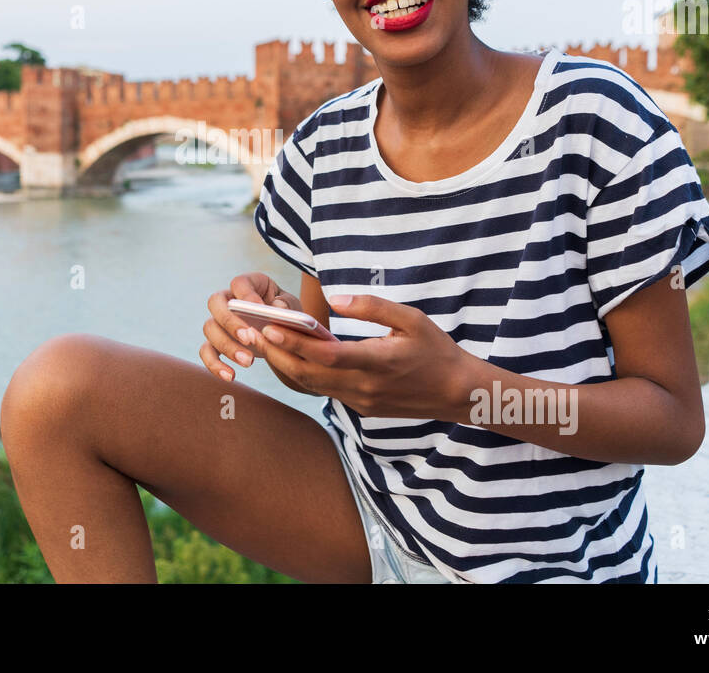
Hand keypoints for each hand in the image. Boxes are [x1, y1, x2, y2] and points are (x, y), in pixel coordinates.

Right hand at [201, 272, 300, 381]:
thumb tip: (278, 308)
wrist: (281, 333)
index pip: (240, 283)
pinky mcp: (216, 342)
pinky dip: (214, 364)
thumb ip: (287, 306)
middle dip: (230, 321)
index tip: (258, 308)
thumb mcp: (292, 307)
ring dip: (227, 346)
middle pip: (215, 302)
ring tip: (249, 361)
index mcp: (249, 284)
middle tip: (249, 338)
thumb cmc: (285, 314)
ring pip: (210, 328)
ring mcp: (219, 321)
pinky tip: (230, 376)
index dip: (246, 294)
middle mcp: (228, 299)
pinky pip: (206, 351)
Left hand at [252, 293, 477, 419]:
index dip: (295, 342)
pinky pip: (326, 391)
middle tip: (251, 334)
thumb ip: (372, 306)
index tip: (269, 327)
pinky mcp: (361, 408)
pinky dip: (305, 375)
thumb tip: (334, 299)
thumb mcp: (411, 318)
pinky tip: (292, 358)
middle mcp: (365, 387)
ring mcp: (362, 401)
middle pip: (310, 375)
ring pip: (314, 386)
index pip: (326, 355)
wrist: (457, 393)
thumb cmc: (436, 349)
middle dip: (278, 355)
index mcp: (378, 362)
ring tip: (263, 344)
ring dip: (287, 366)